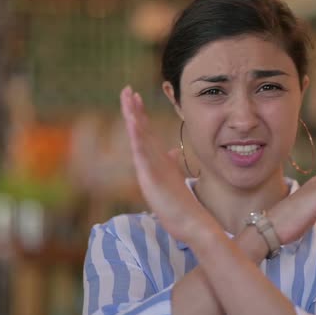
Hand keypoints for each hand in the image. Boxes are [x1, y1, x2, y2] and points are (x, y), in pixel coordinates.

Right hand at [120, 86, 213, 241]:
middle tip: (126, 89)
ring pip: (138, 139)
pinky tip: (133, 124)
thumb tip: (172, 150)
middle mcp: (150, 163)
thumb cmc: (180, 205)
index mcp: (156, 160)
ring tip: (127, 101)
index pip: (146, 132)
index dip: (140, 113)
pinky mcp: (150, 178)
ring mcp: (148, 170)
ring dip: (132, 119)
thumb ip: (171, 162)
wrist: (188, 224)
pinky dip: (137, 138)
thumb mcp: (175, 177)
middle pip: (139, 131)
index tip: (136, 95)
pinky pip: (142, 155)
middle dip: (133, 110)